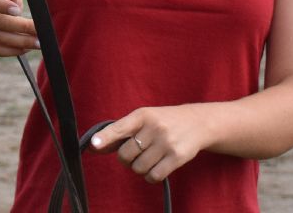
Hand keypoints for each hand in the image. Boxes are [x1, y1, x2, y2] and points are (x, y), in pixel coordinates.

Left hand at [88, 105, 208, 183]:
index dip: (106, 137)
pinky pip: (154, 176)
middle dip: (126, 159)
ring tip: (149, 159)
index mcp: (142, 115)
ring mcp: (166, 142)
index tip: (94, 144)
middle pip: (126, 155)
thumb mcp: (144, 119)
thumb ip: (122, 132)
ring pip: (138, 168)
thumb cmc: (164, 121)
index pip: (120, 127)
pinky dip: (150, 177)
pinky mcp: (177, 157)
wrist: (198, 123)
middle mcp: (154, 127)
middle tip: (135, 154)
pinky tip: (156, 168)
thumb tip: (96, 146)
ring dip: (139, 168)